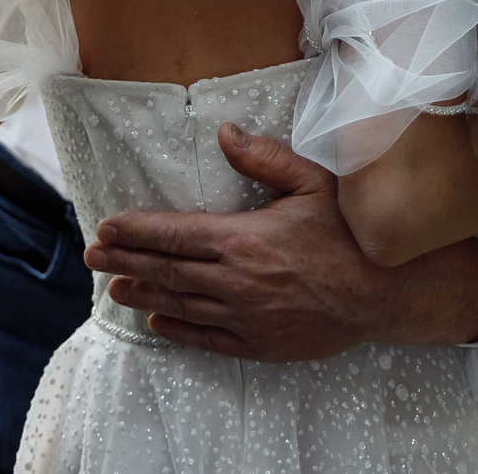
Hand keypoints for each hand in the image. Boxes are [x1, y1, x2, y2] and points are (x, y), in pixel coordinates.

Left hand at [86, 121, 477, 360]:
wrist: (383, 295)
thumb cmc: (350, 234)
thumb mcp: (313, 184)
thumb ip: (266, 159)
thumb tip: (225, 133)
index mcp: (243, 239)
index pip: (174, 233)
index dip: (136, 230)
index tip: (107, 225)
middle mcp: (235, 280)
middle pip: (167, 270)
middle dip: (126, 260)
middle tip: (93, 255)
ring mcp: (244, 316)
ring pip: (180, 304)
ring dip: (143, 293)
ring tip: (115, 287)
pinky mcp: (258, 343)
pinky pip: (206, 338)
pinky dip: (178, 329)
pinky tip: (157, 321)